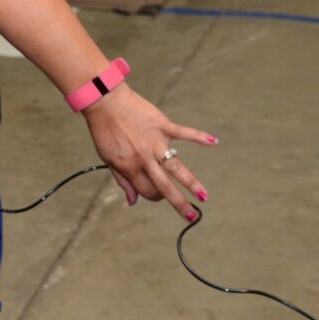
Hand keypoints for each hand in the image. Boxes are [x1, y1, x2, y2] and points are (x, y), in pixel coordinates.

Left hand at [80, 86, 213, 218]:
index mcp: (129, 167)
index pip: (147, 191)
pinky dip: (199, 136)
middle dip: (179, 204)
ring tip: (203, 196)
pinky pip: (184, 133)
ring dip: (192, 183)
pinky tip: (213, 142)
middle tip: (192, 217)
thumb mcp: (107, 159)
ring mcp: (155, 142)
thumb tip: (132, 202)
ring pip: (177, 167)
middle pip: (164, 186)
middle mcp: (144, 158)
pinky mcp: (163, 125)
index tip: (161, 195)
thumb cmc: (105, 131)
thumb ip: (122, 180)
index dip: (155, 197)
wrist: (105, 102)